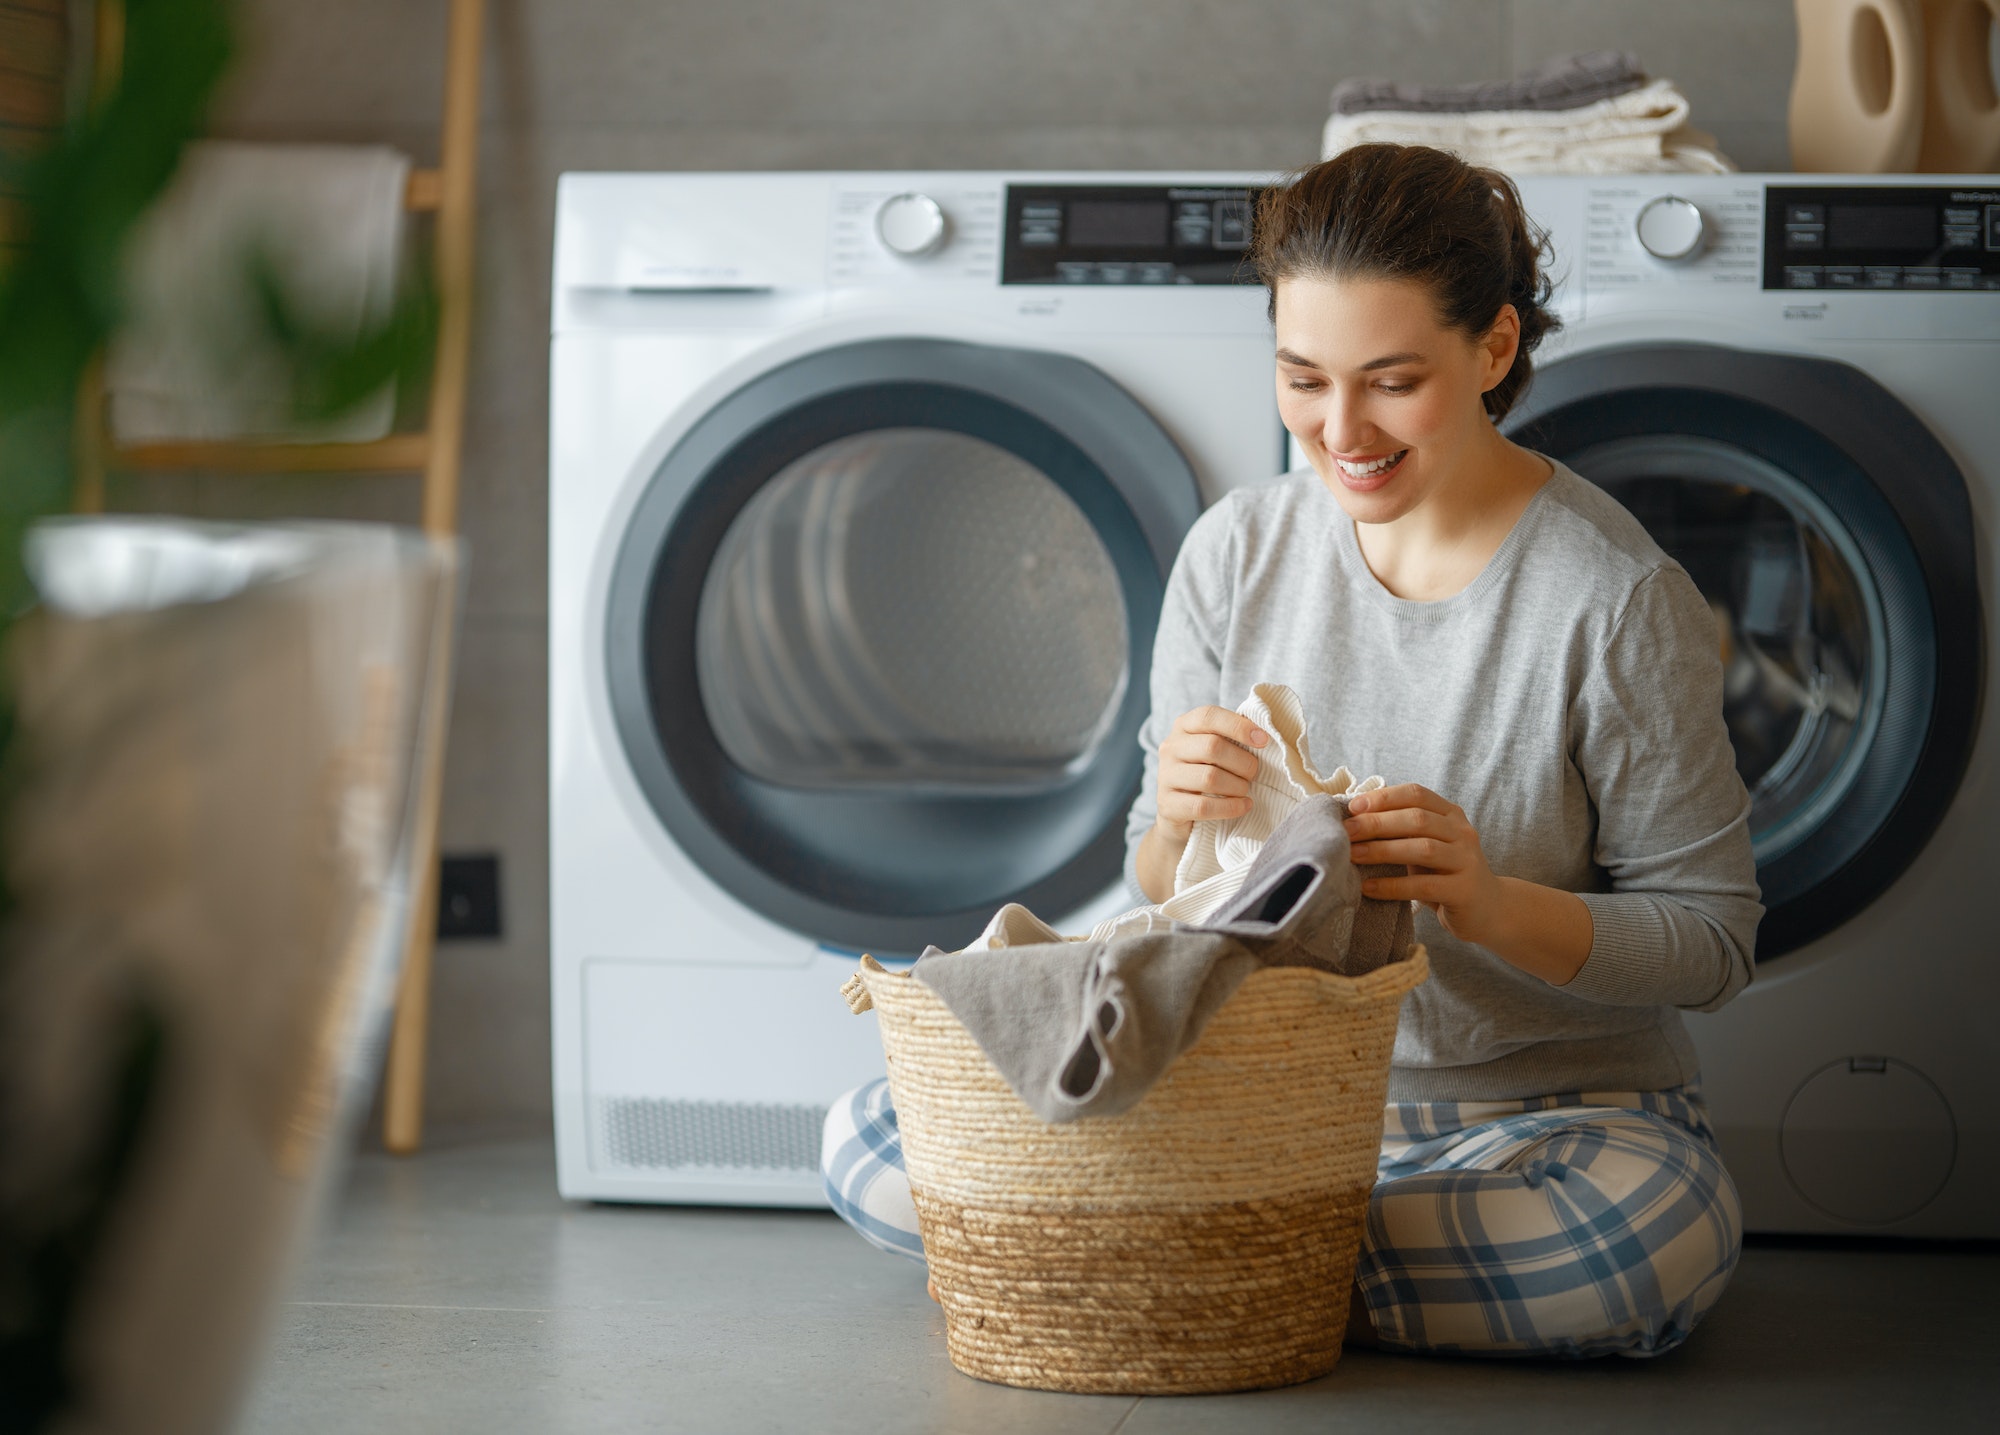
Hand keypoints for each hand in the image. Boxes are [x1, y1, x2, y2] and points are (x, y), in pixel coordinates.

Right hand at [1151, 705, 1268, 843]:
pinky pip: (1204, 806)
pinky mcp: (1168, 805)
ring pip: (1209, 778)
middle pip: (1212, 747)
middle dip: (1243, 762)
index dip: (1238, 726)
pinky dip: (1231, 807)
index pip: (1209, 716)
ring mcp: (1166, 777)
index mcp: (1183, 727)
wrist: (1178, 813)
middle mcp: (1170, 748)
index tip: (1263, 740)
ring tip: (1245, 790)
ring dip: (1237, 786)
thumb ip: (1231, 738)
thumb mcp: (1214, 750)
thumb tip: (1263, 735)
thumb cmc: (1205, 773)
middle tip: (1254, 773)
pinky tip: (1244, 805)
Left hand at [1344, 783, 1502, 944]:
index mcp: (1451, 814)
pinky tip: (1368, 887)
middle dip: (1377, 823)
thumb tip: (1352, 819)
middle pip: (1417, 819)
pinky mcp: (1464, 890)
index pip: (1416, 794)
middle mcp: (1462, 833)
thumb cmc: (1445, 874)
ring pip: (1422, 848)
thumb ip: (1402, 829)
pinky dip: (1393, 886)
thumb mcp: (1427, 844)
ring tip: (1352, 856)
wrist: (1488, 909)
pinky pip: (1424, 886)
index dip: (1384, 798)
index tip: (1353, 806)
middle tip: (1346, 832)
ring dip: (1383, 851)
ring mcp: (1467, 860)